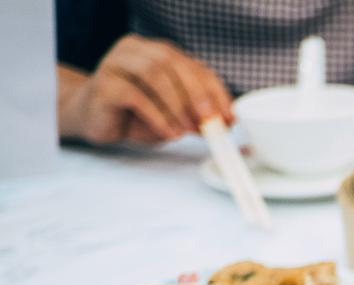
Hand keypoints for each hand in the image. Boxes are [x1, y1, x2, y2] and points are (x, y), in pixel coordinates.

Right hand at [58, 34, 232, 144]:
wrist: (92, 119)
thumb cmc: (135, 115)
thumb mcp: (172, 114)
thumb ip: (195, 113)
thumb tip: (223, 122)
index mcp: (159, 52)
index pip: (195, 66)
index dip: (215, 91)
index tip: (229, 117)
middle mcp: (138, 50)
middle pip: (174, 64)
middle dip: (197, 94)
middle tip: (211, 121)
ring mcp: (117, 62)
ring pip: (154, 74)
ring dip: (177, 105)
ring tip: (188, 130)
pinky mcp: (104, 82)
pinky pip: (135, 95)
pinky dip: (157, 115)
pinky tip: (169, 132)